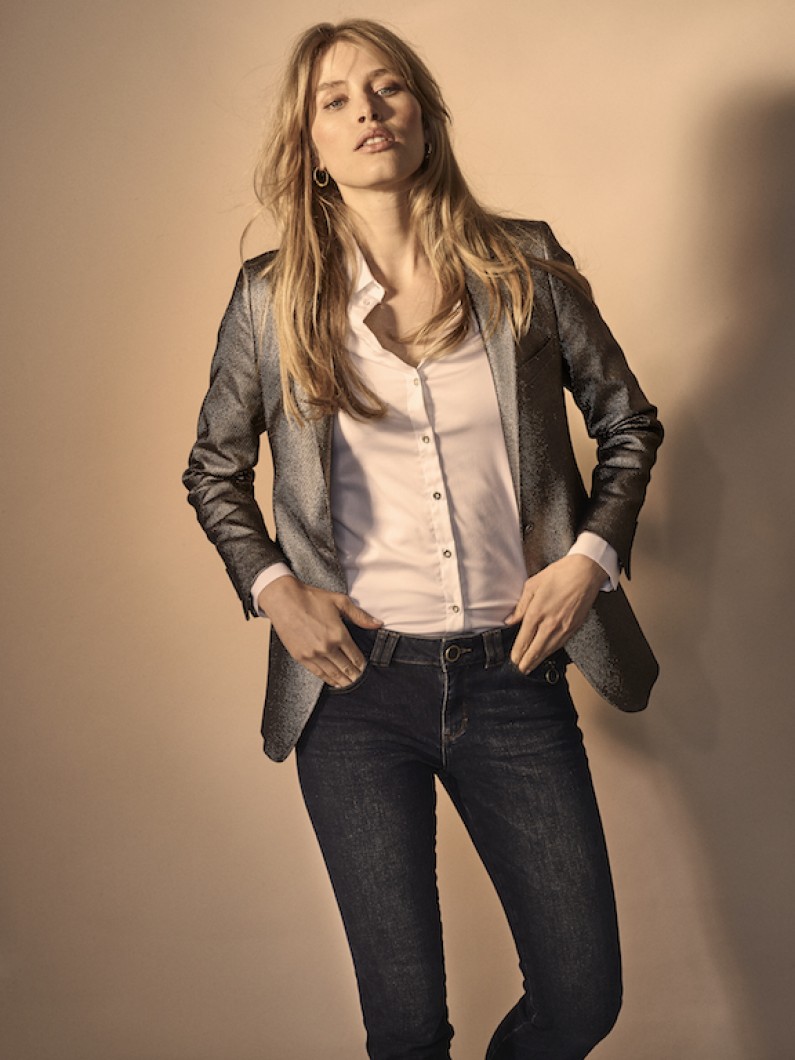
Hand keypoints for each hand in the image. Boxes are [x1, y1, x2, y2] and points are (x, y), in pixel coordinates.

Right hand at [258, 576, 381, 686]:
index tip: (365, 668)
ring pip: (333, 673)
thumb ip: (360, 615)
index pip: (355, 656)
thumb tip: (377, 624)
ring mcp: (313, 654)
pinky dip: (328, 679)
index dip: (362, 665)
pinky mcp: (301, 656)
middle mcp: (327, 647)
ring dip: (343, 681)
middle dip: (355, 675)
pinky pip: (317, 673)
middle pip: (346, 667)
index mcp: (338, 634)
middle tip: (361, 680)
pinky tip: (334, 682)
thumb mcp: (340, 601)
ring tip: (350, 684)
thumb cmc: (311, 598)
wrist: (284, 600)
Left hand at [505, 555, 605, 672]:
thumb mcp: (532, 585)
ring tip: (531, 667)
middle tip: (521, 670)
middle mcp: (549, 624)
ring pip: (549, 650)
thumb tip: (509, 621)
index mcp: (536, 613)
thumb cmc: (559, 574)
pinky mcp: (574, 627)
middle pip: (535, 649)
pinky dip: (552, 652)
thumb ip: (520, 606)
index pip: (524, 639)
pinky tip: (547, 654)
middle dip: (527, 662)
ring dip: (539, 660)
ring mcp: (564, 627)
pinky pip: (561, 644)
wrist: (585, 573)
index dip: (518, 652)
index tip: (513, 660)